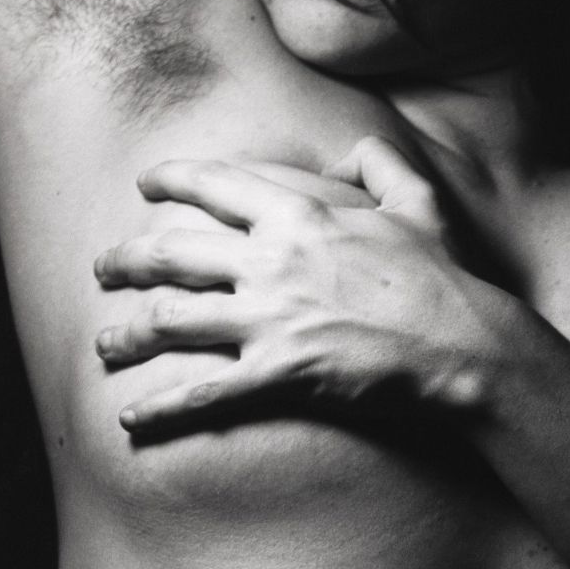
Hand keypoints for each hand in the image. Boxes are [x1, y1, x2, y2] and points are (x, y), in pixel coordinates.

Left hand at [92, 139, 494, 435]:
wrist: (465, 347)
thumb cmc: (446, 281)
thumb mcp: (421, 206)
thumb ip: (383, 166)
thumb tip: (357, 149)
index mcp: (300, 216)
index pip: (215, 187)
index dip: (172, 180)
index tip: (146, 186)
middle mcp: (272, 262)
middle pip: (172, 254)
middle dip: (126, 261)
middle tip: (105, 269)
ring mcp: (272, 320)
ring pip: (174, 320)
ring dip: (130, 334)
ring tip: (106, 345)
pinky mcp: (281, 374)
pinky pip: (205, 394)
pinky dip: (163, 408)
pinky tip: (132, 419)